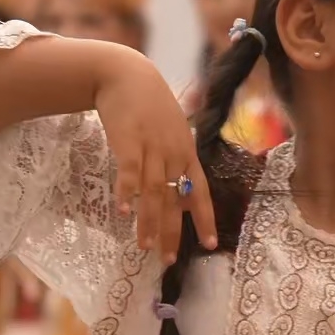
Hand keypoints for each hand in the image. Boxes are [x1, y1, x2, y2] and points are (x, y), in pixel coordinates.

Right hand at [94, 49, 215, 261]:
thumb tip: (176, 188)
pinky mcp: (129, 140)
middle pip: (176, 200)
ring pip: (154, 192)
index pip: (201, 193)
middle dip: (174, 232)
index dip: (205, 219)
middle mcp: (173, 153)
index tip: (211, 245)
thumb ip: (174, 158)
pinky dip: (127, 192)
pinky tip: (123, 212)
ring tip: (145, 247)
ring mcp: (152, 147)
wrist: (127, 74)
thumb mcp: (171, 131)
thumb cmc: (149, 105)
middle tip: (169, 260)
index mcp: (186, 153)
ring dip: (150, 222)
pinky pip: (129, 171)